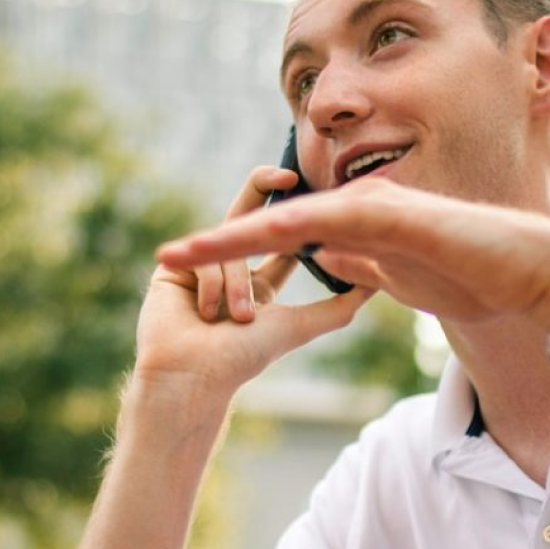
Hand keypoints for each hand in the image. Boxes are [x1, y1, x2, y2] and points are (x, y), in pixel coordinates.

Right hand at [133, 166, 373, 399]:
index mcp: (258, 286)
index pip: (280, 241)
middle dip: (263, 187)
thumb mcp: (301, 325)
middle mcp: (229, 271)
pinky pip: (204, 258)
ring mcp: (199, 267)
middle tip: (288, 172)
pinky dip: (213, 287)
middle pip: (248, 215)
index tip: (312, 193)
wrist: (196, 376)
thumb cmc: (245, 357)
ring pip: (231, 247)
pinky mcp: (173, 268)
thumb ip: (339, 305)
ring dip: (239, 286)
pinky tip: (206, 315)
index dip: (296, 216)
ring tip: (239, 319)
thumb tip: (376, 284)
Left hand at [156, 178, 549, 331]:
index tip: (191, 269)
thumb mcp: (399, 278)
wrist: (525, 268)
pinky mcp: (393, 215)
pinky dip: (292, 230)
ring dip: (235, 239)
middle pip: (273, 226)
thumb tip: (324, 259)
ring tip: (184, 256)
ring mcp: (372, 208)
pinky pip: (332, 222)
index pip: (282, 241)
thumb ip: (362, 263)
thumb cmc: (472, 274)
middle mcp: (356, 209)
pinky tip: (254, 240)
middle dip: (218, 245)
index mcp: (355, 228)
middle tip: (164, 259)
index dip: (234, 255)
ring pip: (289, 221)